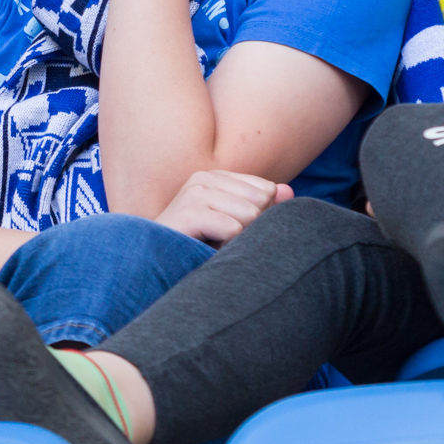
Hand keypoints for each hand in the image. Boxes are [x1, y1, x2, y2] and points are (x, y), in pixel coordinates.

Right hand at [154, 170, 293, 245]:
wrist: (153, 267)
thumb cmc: (196, 248)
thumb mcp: (233, 225)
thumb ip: (263, 206)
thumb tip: (290, 191)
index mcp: (215, 176)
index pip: (266, 190)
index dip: (258, 218)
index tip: (231, 232)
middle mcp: (203, 178)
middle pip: (261, 202)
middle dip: (249, 229)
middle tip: (222, 242)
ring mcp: (194, 192)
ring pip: (250, 215)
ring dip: (237, 240)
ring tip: (212, 246)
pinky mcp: (189, 212)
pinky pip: (233, 229)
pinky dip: (226, 247)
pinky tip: (205, 250)